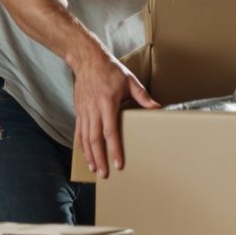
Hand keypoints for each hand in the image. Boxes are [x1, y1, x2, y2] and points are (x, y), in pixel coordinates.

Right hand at [71, 47, 158, 178]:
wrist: (87, 60)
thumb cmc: (110, 70)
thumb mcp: (129, 80)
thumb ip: (142, 96)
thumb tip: (157, 107)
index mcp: (107, 103)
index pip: (110, 131)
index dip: (114, 149)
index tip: (118, 163)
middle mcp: (93, 109)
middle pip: (95, 140)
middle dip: (100, 158)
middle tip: (104, 174)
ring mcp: (84, 111)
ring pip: (85, 138)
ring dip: (89, 155)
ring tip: (95, 169)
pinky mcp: (79, 111)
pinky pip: (78, 132)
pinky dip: (81, 145)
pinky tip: (86, 155)